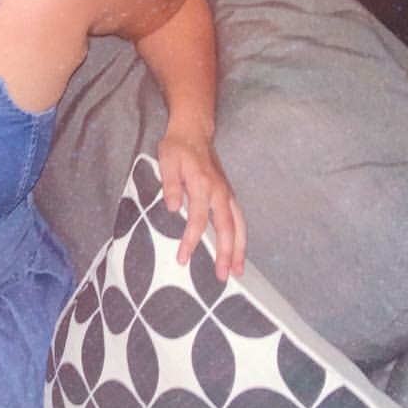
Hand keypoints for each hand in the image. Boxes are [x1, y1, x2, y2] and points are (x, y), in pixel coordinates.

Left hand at [157, 131, 246, 280]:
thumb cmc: (177, 148)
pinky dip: (240, 238)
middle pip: (227, 227)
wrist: (194, 132)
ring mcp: (227, 194)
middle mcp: (219, 192)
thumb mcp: (167, 161)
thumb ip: (170, 184)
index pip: (198, 220)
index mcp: (203, 185)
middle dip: (227, 253)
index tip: (183, 259)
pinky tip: (238, 253)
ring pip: (238, 225)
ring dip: (240, 249)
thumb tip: (173, 208)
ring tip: (238, 271)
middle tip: (223, 276)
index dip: (191, 241)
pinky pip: (238, 220)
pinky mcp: (228, 196)